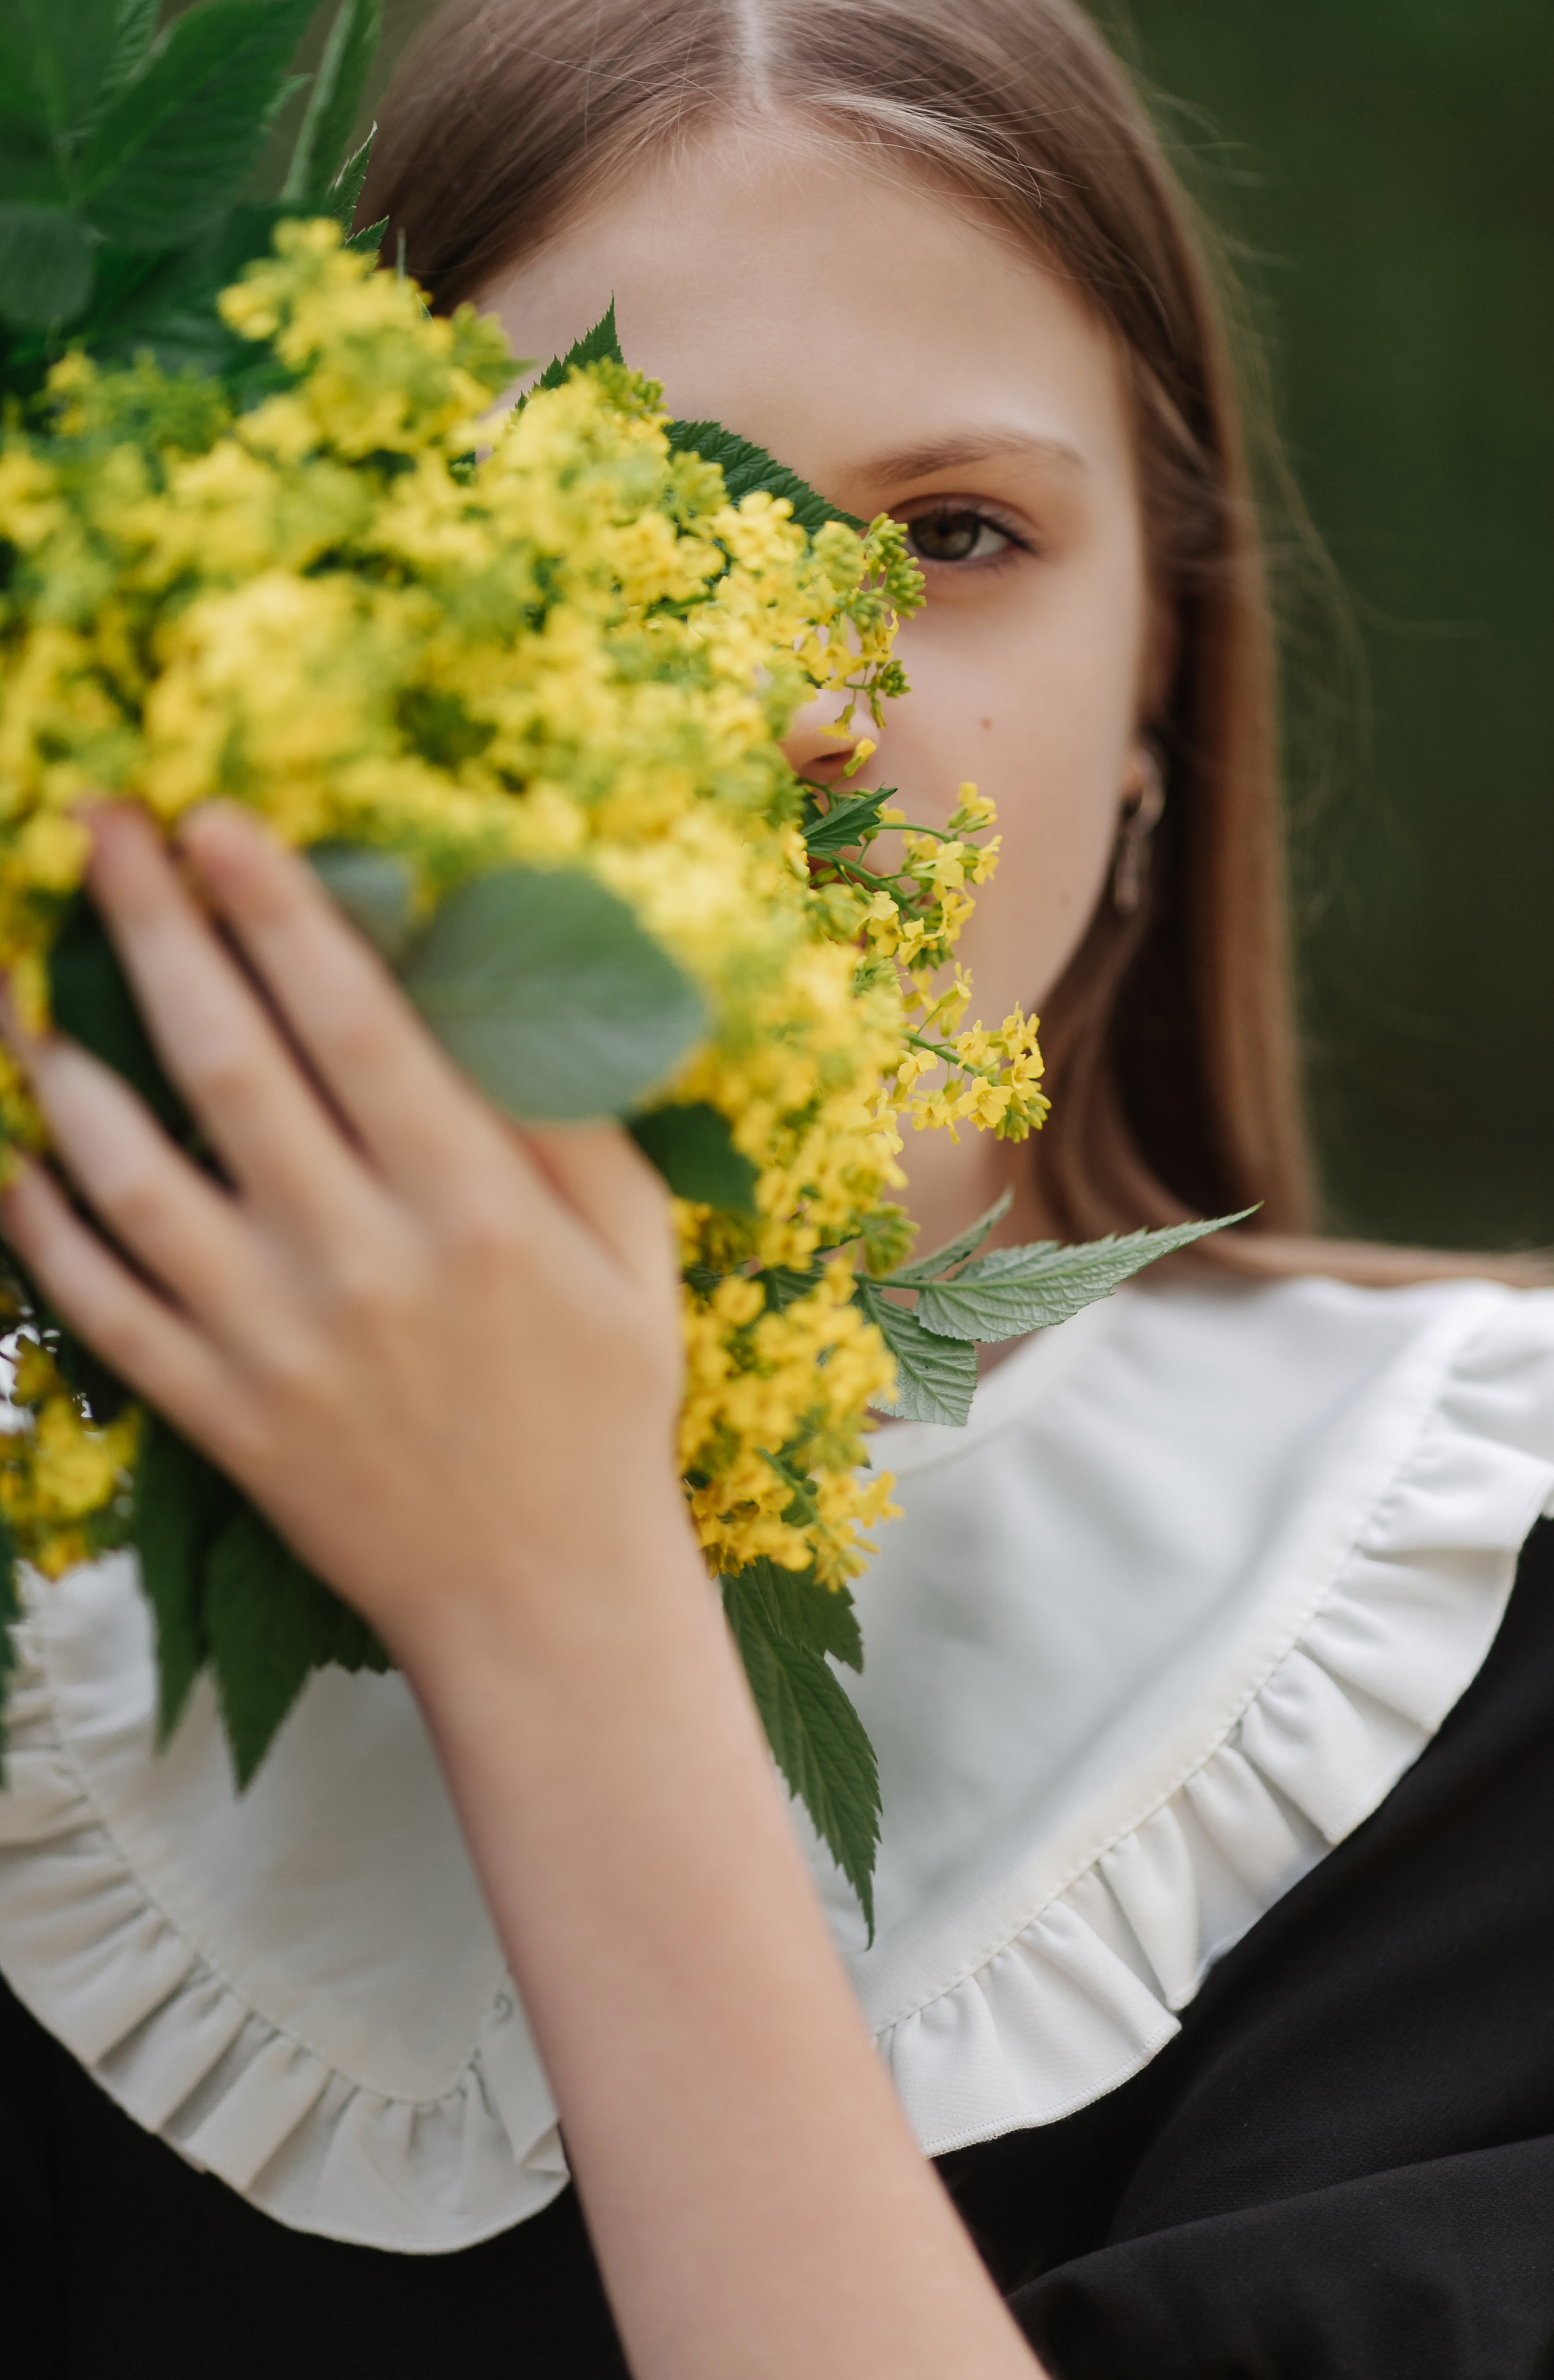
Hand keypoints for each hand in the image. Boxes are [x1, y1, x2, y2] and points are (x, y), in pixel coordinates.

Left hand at [1, 802, 1044, 2379]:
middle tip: (97, 828)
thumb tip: (480, 999)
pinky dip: (41, 1229)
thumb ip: (565, 1125)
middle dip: (153, 928)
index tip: (217, 816)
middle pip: (229, 1063)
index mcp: (476, 1205)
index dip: (278, 906)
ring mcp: (275, 1343)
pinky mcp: (219, 1416)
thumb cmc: (606, 1404)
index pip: (355, 1020)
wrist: (546, 1596)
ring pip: (129, 1178)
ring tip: (13, 981)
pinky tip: (13, 1153)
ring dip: (58, 1066)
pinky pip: (99, 1309)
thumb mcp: (633, 1253)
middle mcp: (362, 1261)